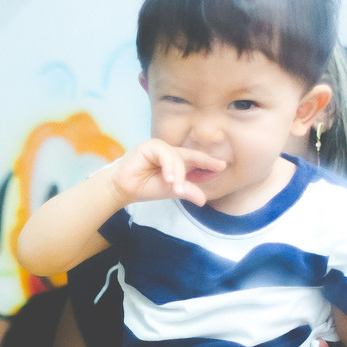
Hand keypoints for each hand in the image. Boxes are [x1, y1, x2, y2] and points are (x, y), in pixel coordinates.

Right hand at [105, 139, 224, 207]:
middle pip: (191, 157)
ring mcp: (161, 148)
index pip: (196, 162)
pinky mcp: (150, 146)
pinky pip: (164, 154)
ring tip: (176, 188)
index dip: (209, 164)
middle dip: (205, 162)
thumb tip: (203, 200)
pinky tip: (168, 179)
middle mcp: (171, 153)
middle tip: (219, 166)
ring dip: (179, 174)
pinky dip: (168, 167)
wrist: (123, 189)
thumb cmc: (145, 188)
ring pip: (177, 158)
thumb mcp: (171, 191)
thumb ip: (187, 191)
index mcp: (177, 162)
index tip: (223, 166)